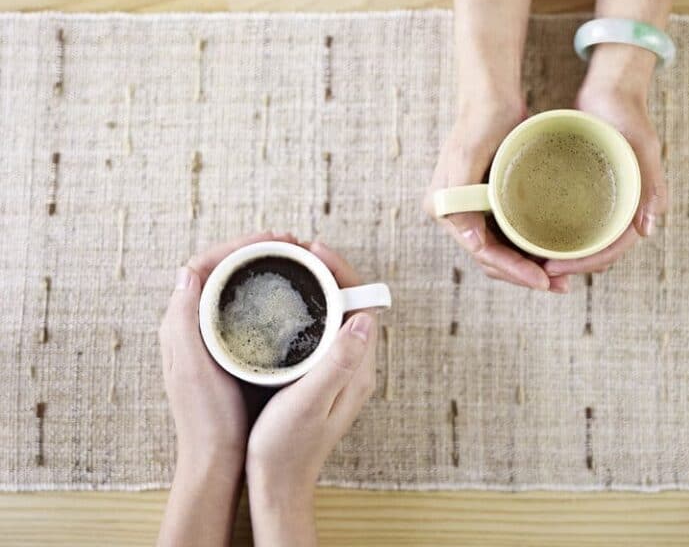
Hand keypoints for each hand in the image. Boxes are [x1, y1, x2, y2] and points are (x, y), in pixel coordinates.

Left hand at [159, 231, 298, 467]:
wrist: (216, 460)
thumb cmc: (205, 419)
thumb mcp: (190, 369)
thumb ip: (182, 322)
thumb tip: (187, 271)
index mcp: (181, 324)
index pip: (206, 265)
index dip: (239, 246)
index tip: (274, 240)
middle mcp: (195, 325)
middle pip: (225, 271)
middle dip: (256, 251)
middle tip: (292, 245)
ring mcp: (215, 337)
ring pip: (238, 288)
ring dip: (265, 269)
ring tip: (296, 261)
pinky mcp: (233, 350)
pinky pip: (249, 309)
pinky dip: (269, 294)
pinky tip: (292, 296)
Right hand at [246, 241, 377, 545]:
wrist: (278, 482)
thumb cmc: (288, 447)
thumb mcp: (310, 402)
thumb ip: (338, 362)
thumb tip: (363, 318)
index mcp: (358, 368)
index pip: (364, 303)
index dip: (342, 270)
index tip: (313, 252)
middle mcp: (355, 365)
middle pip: (352, 303)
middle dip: (331, 271)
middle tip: (298, 253)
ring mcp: (340, 369)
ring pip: (337, 313)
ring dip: (320, 287)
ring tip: (291, 268)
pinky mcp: (323, 374)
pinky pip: (323, 328)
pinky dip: (309, 307)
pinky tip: (285, 304)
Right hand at [424, 101, 568, 292]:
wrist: (490, 98)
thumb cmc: (480, 122)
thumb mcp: (468, 156)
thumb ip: (461, 199)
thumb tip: (473, 242)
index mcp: (444, 208)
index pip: (481, 251)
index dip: (512, 270)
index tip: (542, 281)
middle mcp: (455, 215)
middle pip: (491, 258)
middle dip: (523, 275)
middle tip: (558, 286)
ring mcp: (472, 211)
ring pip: (501, 251)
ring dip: (528, 267)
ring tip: (560, 280)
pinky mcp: (489, 205)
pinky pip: (508, 236)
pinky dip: (528, 249)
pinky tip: (551, 256)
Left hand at [544, 81, 666, 276]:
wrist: (612, 90)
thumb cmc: (628, 114)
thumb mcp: (641, 146)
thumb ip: (649, 184)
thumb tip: (646, 230)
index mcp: (636, 207)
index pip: (610, 251)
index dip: (583, 264)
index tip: (553, 269)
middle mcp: (618, 210)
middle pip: (593, 252)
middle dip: (568, 266)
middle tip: (535, 269)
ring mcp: (600, 202)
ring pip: (580, 241)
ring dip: (559, 254)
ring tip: (530, 259)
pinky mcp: (583, 192)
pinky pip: (568, 221)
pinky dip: (552, 232)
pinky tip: (528, 234)